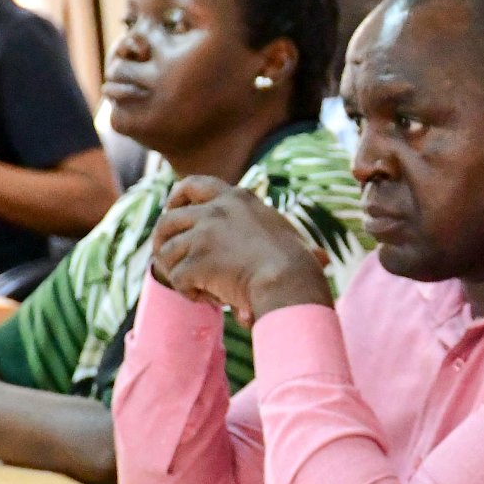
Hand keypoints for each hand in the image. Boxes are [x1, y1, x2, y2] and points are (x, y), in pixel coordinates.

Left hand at [149, 175, 331, 323]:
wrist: (290, 281)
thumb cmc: (301, 266)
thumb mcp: (291, 237)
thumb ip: (283, 238)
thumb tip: (321, 258)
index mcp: (236, 198)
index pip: (193, 185)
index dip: (176, 198)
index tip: (171, 210)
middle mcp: (215, 210)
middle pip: (169, 220)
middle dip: (162, 240)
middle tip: (167, 260)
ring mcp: (203, 234)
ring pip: (169, 252)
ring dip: (178, 272)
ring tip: (197, 288)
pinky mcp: (196, 261)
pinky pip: (177, 278)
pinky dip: (188, 292)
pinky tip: (208, 299)